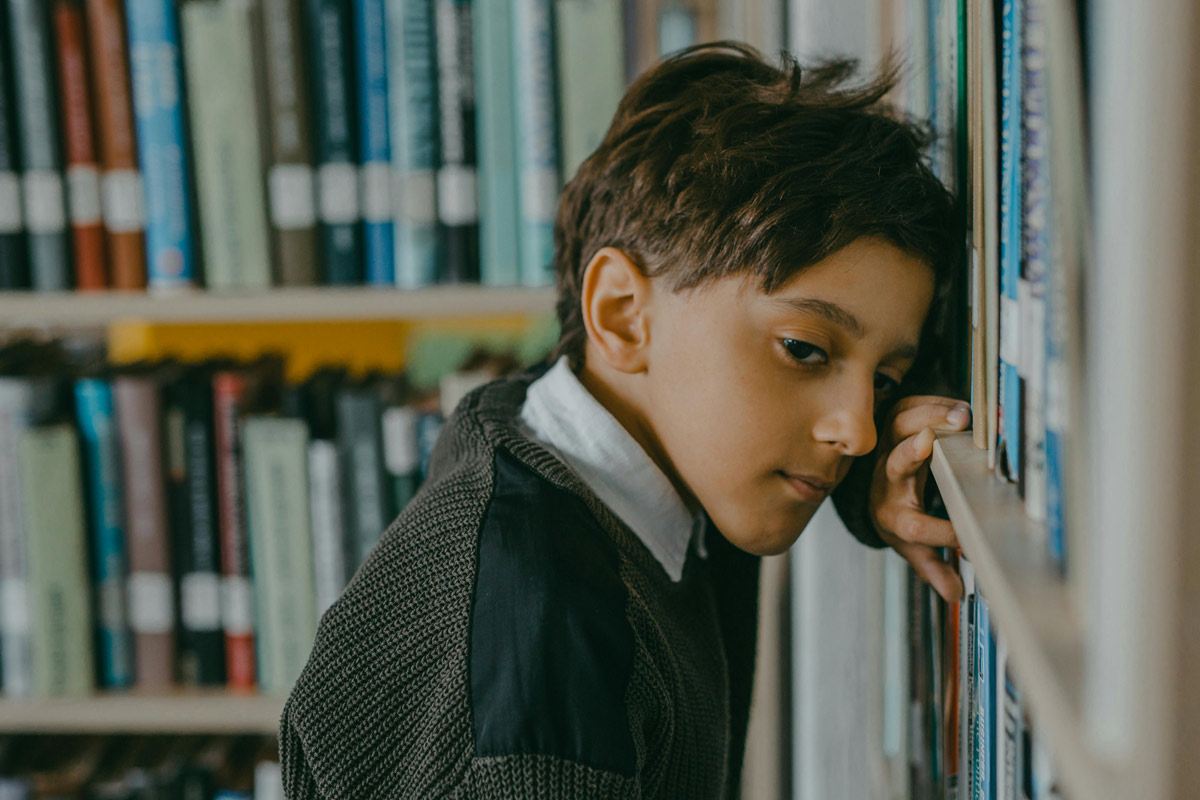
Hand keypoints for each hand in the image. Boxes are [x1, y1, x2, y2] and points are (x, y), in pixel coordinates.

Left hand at [869, 395, 970, 602]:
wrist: (873, 492)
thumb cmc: (899, 519)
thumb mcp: (913, 548)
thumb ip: (934, 568)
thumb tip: (955, 593)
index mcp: (894, 517)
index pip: (915, 527)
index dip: (941, 532)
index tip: (970, 535)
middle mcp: (887, 481)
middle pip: (895, 465)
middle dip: (911, 454)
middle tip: (930, 442)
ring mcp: (887, 449)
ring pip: (898, 427)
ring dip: (927, 418)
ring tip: (960, 416)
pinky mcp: (891, 425)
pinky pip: (906, 407)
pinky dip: (931, 403)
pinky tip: (957, 406)